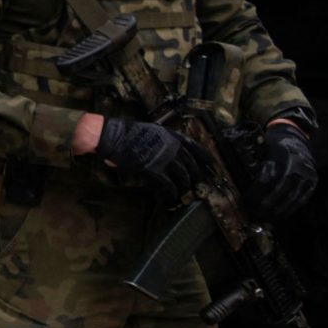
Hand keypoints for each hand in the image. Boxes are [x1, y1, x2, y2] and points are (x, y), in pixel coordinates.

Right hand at [93, 118, 207, 194]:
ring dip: (184, 186)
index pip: (196, 148)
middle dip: (197, 176)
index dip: (207, 158)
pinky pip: (168, 184)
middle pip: (191, 165)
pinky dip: (172, 192)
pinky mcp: (153, 170)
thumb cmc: (127, 133)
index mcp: (172, 136)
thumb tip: (169, 152)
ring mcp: (164, 159)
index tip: (214, 166)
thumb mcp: (152, 130)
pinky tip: (172, 196)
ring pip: (182, 176)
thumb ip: (163, 141)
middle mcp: (172, 147)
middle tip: (199, 184)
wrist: (113, 137)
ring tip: (184, 193)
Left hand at [246, 121, 317, 217]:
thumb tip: (241, 184)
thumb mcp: (263, 151)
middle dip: (265, 204)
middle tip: (254, 212)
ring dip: (277, 210)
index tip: (247, 200)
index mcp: (282, 156)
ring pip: (291, 197)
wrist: (297, 140)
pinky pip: (301, 199)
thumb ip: (255, 166)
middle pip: (279, 190)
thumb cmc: (274, 147)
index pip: (267, 178)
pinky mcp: (313, 182)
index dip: (256, 192)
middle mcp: (297, 166)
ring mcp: (307, 175)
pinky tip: (279, 215)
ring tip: (265, 217)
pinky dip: (290, 209)